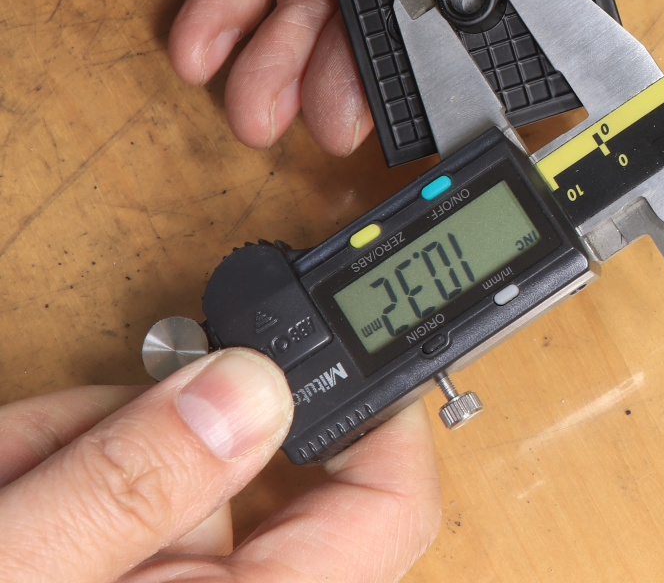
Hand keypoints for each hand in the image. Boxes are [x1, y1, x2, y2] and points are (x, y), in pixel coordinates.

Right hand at [0, 350, 440, 582]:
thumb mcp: (14, 567)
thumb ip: (132, 483)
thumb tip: (251, 388)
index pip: (386, 513)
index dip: (376, 419)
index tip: (323, 346)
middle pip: (232, 487)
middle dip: (129, 445)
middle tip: (29, 458)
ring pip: (150, 490)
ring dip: (63, 466)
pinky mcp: (104, 580)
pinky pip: (102, 522)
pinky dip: (40, 491)